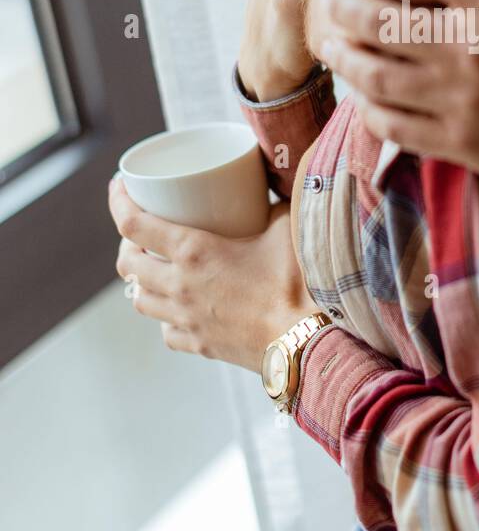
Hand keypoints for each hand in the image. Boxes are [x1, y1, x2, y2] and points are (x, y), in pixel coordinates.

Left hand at [108, 178, 314, 371]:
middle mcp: (179, 285)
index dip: (118, 201)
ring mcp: (185, 319)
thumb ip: (273, 204)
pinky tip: (178, 308)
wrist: (306, 340)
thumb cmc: (297, 282)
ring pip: (139, 300)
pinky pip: (166, 331)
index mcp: (193, 251)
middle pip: (127, 263)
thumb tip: (273, 189)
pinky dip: (165, 317)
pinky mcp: (199, 345)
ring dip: (139, 281)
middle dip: (126, 243)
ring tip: (154, 269)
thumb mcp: (284, 227)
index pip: (133, 224)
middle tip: (141, 231)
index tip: (118, 185)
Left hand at [317, 0, 478, 204]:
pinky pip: (395, 125)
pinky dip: (369, 108)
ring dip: (347, 55)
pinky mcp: (461, 144)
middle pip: (380, 18)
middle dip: (348, 1)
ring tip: (334, 41)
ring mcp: (461, 102)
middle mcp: (471, 51)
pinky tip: (363, 97)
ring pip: (376, 75)